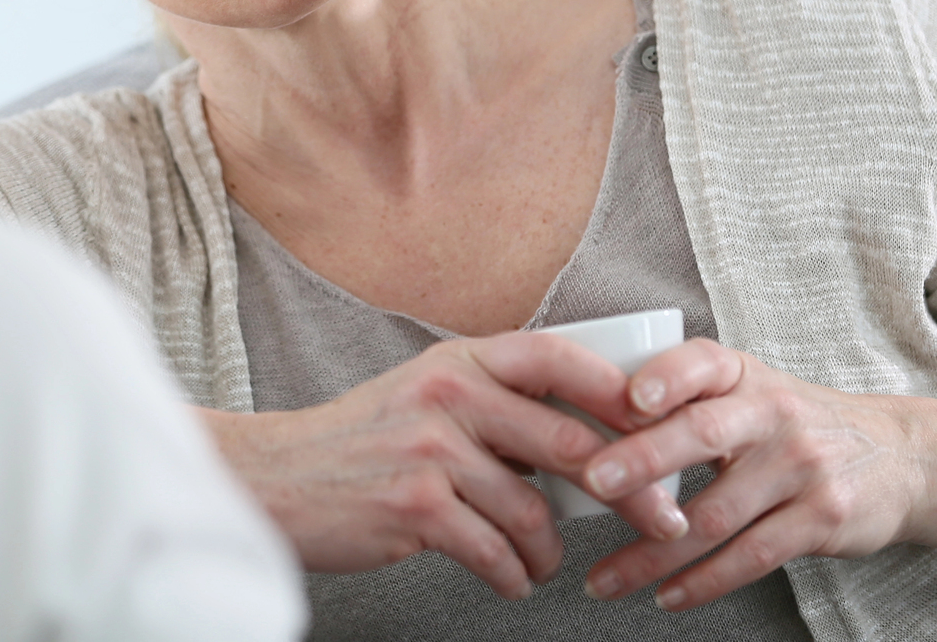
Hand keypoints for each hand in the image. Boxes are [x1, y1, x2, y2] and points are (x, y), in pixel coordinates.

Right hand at [199, 332, 691, 599]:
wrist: (275, 478)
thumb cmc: (359, 443)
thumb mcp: (425, 396)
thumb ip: (493, 404)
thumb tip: (583, 441)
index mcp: (459, 360)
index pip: (557, 358)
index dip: (618, 390)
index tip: (660, 426)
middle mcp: (448, 395)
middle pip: (569, 444)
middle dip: (629, 491)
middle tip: (661, 519)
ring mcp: (430, 451)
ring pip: (534, 513)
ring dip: (551, 552)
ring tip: (542, 563)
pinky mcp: (414, 508)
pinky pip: (495, 552)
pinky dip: (513, 575)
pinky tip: (509, 578)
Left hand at [577, 339, 923, 609]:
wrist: (902, 456)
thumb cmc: (795, 423)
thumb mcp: (750, 391)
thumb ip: (686, 402)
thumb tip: (588, 424)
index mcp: (744, 374)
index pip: (700, 362)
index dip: (665, 376)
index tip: (628, 398)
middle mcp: (774, 413)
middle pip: (702, 434)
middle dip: (642, 459)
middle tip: (592, 483)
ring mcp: (801, 467)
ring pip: (716, 514)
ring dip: (654, 552)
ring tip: (604, 578)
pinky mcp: (821, 519)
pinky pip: (751, 556)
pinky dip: (704, 581)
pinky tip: (667, 595)